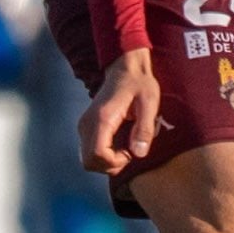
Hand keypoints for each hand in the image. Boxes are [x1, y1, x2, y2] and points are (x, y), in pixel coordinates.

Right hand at [78, 48, 160, 173]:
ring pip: (87, 159)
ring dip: (107, 162)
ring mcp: (84, 124)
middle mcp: (88, 123)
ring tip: (124, 149)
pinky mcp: (86, 126)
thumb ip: (145, 129)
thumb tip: (139, 154)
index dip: (115, 162)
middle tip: (128, 153)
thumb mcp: (149, 103)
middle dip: (110, 166)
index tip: (131, 152)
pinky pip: (89, 151)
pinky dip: (103, 156)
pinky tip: (118, 145)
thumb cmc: (139, 83)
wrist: (124, 66)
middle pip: (89, 162)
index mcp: (103, 118)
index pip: (98, 154)